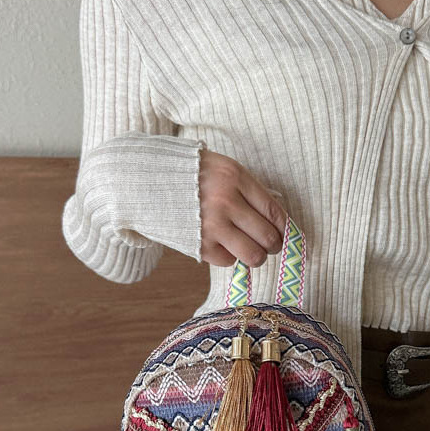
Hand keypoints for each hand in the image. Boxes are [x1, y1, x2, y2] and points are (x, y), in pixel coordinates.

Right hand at [198, 150, 287, 266]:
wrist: (143, 181)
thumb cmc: (189, 174)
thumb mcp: (222, 169)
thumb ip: (249, 190)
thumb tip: (278, 219)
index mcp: (235, 177)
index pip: (274, 211)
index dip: (285, 228)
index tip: (285, 233)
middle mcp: (226, 201)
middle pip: (268, 236)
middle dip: (274, 245)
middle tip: (270, 245)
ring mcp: (212, 225)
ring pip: (253, 255)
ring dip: (257, 256)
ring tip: (251, 250)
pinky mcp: (199, 244)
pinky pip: (229, 261)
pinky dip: (230, 256)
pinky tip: (223, 244)